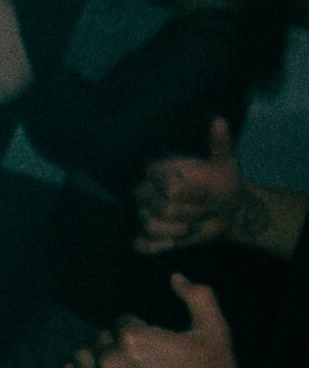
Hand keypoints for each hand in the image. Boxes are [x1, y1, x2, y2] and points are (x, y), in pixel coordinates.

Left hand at [60, 275, 258, 367]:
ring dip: (99, 355)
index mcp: (133, 339)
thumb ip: (196, 295)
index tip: (156, 337)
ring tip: (122, 362)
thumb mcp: (215, 330)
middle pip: (104, 338)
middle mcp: (111, 362)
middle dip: (121, 341)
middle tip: (146, 354)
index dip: (140, 326)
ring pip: (85, 357)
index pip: (123, 320)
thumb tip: (175, 277)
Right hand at [135, 117, 240, 254]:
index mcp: (158, 171)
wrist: (228, 209)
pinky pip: (140, 244)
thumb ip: (219, 144)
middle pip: (160, 209)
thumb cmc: (223, 183)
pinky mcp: (150, 235)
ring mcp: (146, 213)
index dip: (192, 195)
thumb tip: (219, 120)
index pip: (169, 188)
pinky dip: (154, 247)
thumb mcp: (226, 163)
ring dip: (178, 231)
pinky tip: (172, 244)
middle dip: (189, 214)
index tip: (208, 194)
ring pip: (151, 226)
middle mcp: (146, 191)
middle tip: (204, 210)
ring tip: (194, 226)